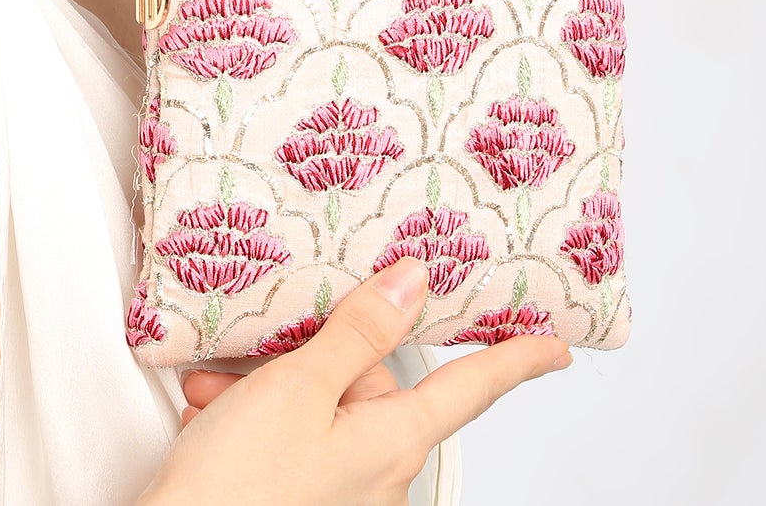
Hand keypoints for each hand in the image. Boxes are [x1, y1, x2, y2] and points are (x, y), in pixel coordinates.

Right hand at [137, 257, 571, 505]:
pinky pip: (293, 440)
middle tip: (263, 346)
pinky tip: (213, 414)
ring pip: (321, 407)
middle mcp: (378, 471)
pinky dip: (253, 419)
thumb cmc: (240, 487)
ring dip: (269, 387)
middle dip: (315, 354)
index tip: (553, 346)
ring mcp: (340, 491)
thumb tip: (411, 282)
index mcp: (394, 440)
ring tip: (220, 390)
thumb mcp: (300, 387)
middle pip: (371, 382)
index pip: (471, 388)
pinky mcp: (302, 499)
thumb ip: (359, 332)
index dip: (515, 359)